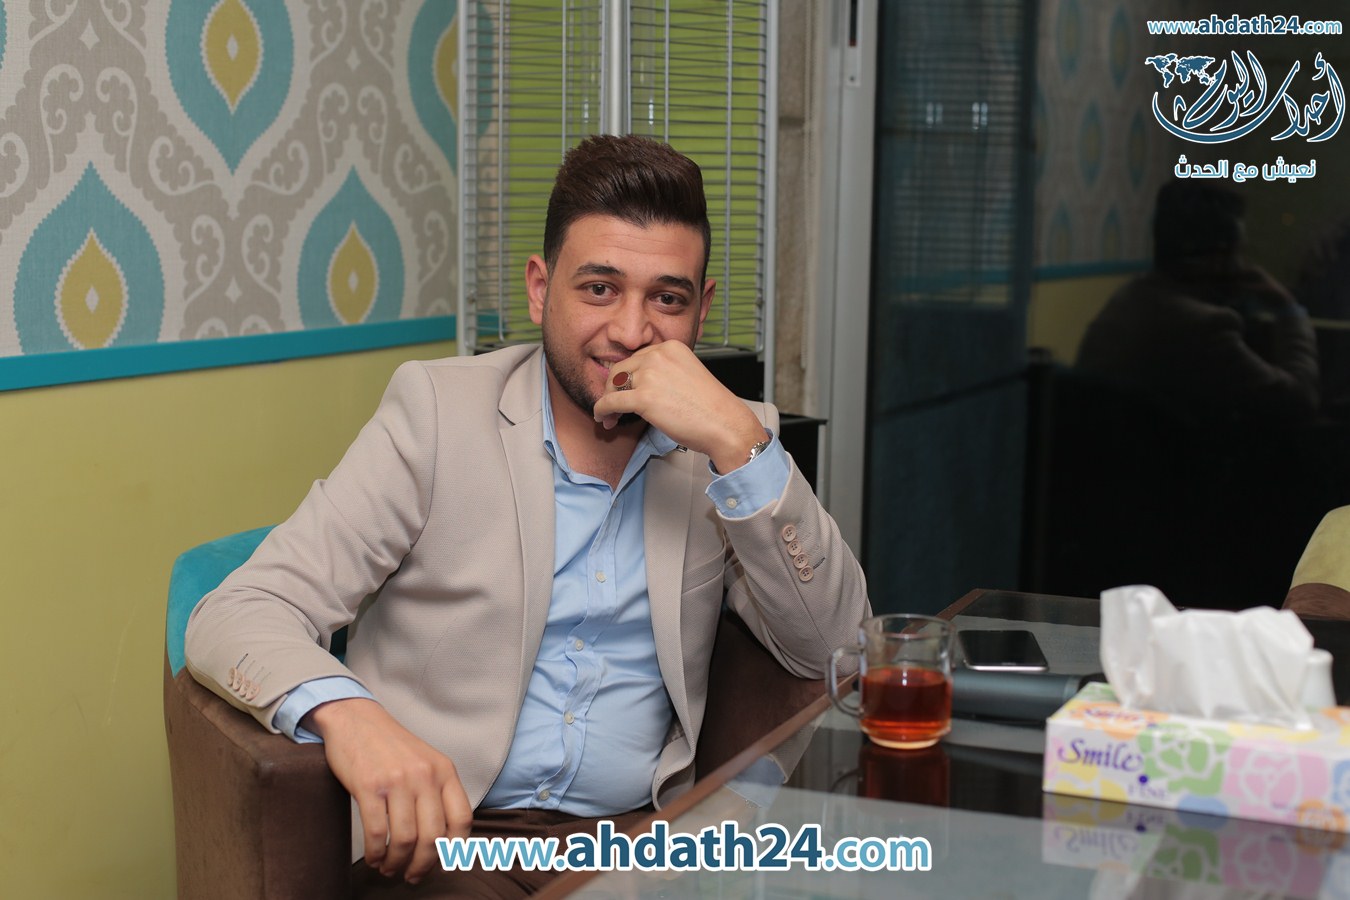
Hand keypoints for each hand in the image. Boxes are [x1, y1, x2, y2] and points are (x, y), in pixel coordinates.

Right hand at [304, 698, 471, 883]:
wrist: (356, 719)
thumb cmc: (391, 747)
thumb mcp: (425, 763)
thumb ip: (438, 793)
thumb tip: (443, 840)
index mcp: (444, 770)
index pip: (462, 819)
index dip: (454, 849)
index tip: (442, 864)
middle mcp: (425, 775)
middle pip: (434, 836)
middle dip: (423, 865)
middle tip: (412, 875)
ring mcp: (397, 780)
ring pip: (405, 839)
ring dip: (397, 863)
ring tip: (389, 868)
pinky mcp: (368, 786)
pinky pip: (376, 833)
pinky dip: (376, 853)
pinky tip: (374, 857)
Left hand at [591, 341, 766, 472]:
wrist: (725, 423)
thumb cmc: (710, 407)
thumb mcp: (686, 375)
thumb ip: (664, 372)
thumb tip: (639, 384)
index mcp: (670, 347)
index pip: (637, 358)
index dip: (627, 377)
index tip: (624, 390)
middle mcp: (658, 355)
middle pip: (620, 369)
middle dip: (613, 388)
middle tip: (613, 406)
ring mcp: (650, 375)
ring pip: (613, 385)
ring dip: (608, 401)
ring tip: (610, 417)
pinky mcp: (644, 397)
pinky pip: (611, 402)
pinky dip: (602, 411)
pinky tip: (603, 419)